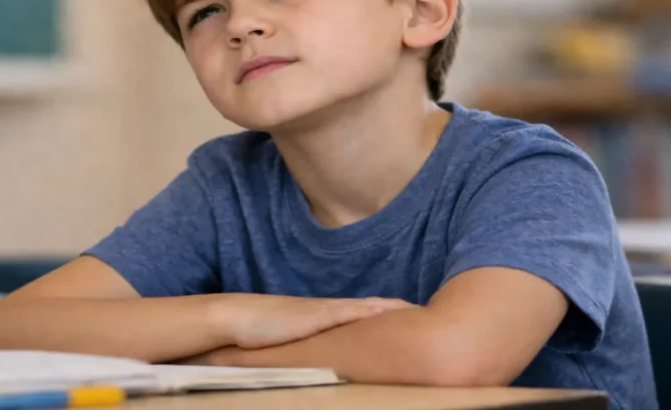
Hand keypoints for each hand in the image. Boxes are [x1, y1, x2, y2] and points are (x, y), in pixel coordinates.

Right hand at [214, 294, 414, 349]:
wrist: (239, 317)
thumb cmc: (264, 332)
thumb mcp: (297, 341)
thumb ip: (315, 347)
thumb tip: (328, 363)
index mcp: (331, 315)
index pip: (370, 311)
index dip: (394, 313)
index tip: (418, 317)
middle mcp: (333, 310)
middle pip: (377, 306)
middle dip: (403, 309)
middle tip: (431, 314)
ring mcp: (326, 311)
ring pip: (367, 307)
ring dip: (393, 308)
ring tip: (419, 312)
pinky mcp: (316, 316)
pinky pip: (346, 312)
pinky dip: (367, 311)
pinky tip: (385, 312)